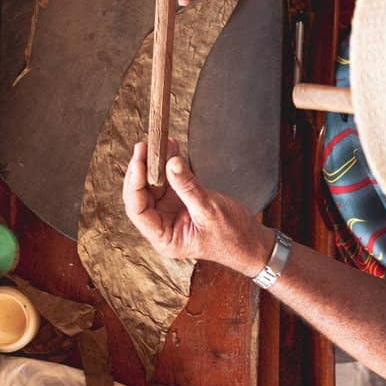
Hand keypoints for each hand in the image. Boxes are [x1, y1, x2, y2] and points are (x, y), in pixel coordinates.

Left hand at [122, 140, 275, 276]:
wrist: (251, 242)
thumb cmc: (231, 237)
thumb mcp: (209, 210)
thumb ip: (188, 187)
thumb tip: (170, 163)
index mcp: (164, 238)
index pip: (138, 211)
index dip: (134, 185)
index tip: (138, 162)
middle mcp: (162, 225)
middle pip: (141, 195)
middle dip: (141, 170)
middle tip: (144, 147)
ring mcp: (170, 212)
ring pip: (153, 185)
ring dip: (155, 164)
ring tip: (158, 142)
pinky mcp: (181, 201)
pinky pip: (170, 181)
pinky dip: (169, 165)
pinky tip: (171, 148)